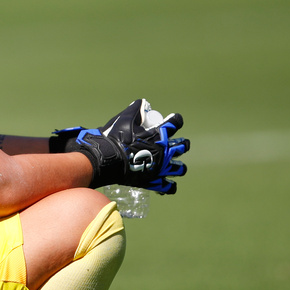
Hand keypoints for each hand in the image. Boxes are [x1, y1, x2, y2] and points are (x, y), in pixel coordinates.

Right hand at [51, 99, 189, 192]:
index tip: (174, 120)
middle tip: (178, 144)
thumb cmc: (115, 138)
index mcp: (159, 135)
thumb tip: (142, 103)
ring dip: (179, 166)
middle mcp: (164, 151)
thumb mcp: (124, 119)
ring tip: (175, 165)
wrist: (107, 159)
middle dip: (182, 144)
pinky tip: (169, 184)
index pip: (175, 124)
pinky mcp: (153, 180)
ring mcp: (160, 167)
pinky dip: (169, 186)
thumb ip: (135, 110)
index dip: (176, 120)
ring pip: (179, 168)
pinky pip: (167, 186)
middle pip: (182, 147)